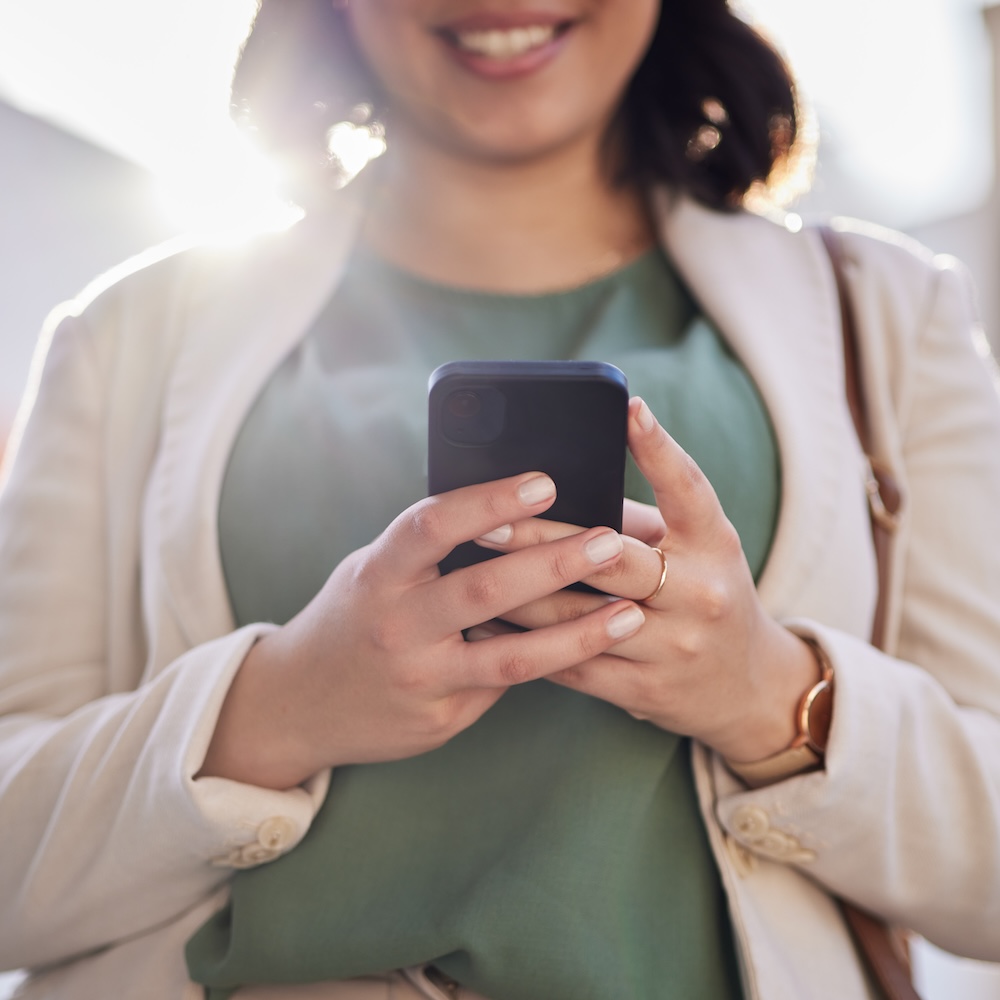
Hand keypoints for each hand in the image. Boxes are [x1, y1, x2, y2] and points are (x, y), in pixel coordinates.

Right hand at [199, 472, 646, 788]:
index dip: (488, 501)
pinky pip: (503, 688)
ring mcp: (419, 679)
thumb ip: (428, 549)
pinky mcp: (439, 719)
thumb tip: (511, 513)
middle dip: (552, 563)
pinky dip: (551, 664)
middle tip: (609, 540)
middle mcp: (395, 626)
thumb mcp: (373, 570)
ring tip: (630, 612)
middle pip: (483, 590)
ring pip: (510, 658)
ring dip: (576, 632)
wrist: (298, 703)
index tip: (543, 482)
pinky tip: (595, 648)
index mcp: (378, 574)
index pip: (432, 525)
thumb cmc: (353, 616)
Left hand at [473, 397, 818, 761]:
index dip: (660, 448)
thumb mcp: (698, 550)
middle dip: (540, 537)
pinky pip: (570, 664)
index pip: (690, 490)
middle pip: (610, 557)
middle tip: (485, 519)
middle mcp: (699, 594)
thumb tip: (558, 487)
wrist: (745, 689)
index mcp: (714, 545)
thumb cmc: (704, 597)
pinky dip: (522, 643)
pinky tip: (483, 625)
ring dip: (515, 591)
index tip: (628, 408)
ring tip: (467, 567)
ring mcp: (673, 646)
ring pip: (577, 616)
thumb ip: (640, 521)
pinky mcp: (644, 689)